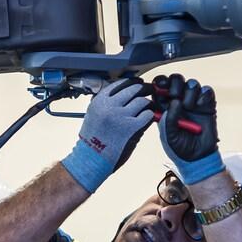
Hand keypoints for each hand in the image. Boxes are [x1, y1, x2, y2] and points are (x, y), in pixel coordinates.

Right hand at [60, 76, 154, 192]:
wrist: (91, 158)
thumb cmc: (93, 139)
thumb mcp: (93, 114)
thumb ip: (106, 102)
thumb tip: (125, 93)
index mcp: (100, 101)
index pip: (121, 83)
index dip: (132, 82)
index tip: (138, 83)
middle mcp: (110, 105)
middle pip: (134, 89)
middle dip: (144, 89)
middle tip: (149, 90)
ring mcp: (122, 116)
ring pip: (143, 101)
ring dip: (148, 103)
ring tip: (149, 107)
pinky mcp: (132, 127)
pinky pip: (147, 115)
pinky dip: (150, 115)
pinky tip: (147, 118)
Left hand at [151, 74, 222, 183]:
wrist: (198, 157)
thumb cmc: (180, 148)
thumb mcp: (168, 135)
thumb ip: (169, 119)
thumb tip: (175, 101)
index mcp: (165, 106)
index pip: (160, 87)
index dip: (160, 83)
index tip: (161, 88)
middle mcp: (179, 101)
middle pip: (176, 80)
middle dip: (175, 84)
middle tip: (175, 95)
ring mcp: (194, 102)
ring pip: (191, 83)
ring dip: (189, 92)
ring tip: (189, 107)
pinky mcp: (207, 104)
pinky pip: (206, 90)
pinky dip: (203, 95)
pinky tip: (200, 106)